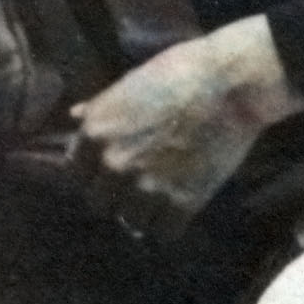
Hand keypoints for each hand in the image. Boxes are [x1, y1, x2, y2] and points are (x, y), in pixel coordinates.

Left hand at [62, 15, 299, 231]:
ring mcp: (145, 187)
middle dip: (117, 196)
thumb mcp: (129, 83)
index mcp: (95, 133)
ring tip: (161, 199)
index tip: (110, 173)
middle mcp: (113, 164)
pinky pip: (166, 232)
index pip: (76, 174)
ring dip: (145, 212)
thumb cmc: (178, 71)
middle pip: (100, 203)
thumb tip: (74, 117)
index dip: (94, 174)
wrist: (229, 84)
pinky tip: (181, 206)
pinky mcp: (180, 203)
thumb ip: (100, 109)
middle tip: (138, 186)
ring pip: (132, 220)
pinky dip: (173, 223)